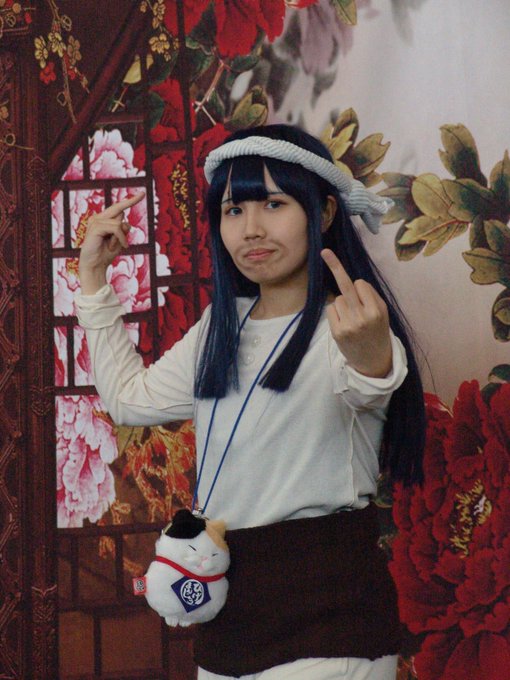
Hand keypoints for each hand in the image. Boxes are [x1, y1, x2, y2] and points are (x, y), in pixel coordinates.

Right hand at [78, 193, 144, 293]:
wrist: (94, 266)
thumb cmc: (105, 254)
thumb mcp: (118, 241)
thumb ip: (122, 230)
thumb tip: (125, 222)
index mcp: (103, 220)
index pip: (118, 207)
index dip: (130, 201)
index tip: (142, 194)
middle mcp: (98, 218)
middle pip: (119, 208)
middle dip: (131, 201)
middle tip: (143, 194)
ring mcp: (96, 221)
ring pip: (120, 222)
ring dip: (122, 237)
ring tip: (114, 246)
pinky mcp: (96, 227)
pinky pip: (116, 228)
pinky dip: (120, 238)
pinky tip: (116, 247)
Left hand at [321, 248, 391, 377]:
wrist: (374, 361)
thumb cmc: (378, 331)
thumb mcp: (383, 313)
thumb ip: (370, 296)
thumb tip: (351, 280)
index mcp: (376, 310)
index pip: (360, 284)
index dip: (360, 288)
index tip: (354, 282)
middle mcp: (362, 317)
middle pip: (345, 286)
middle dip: (336, 267)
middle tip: (325, 251)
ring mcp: (347, 325)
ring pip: (338, 299)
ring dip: (343, 303)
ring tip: (352, 318)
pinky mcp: (336, 332)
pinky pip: (331, 309)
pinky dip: (335, 313)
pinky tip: (344, 324)